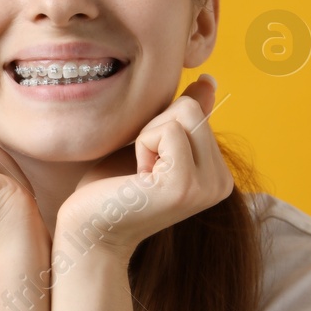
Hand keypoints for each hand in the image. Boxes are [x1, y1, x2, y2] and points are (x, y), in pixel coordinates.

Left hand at [55, 74, 230, 258]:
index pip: (196, 109)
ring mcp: (207, 187)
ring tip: (139, 175)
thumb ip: (183, 118)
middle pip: (190, 108)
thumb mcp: (152, 145)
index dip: (158, 127)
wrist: (88, 230)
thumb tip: (208, 80)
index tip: (146, 167)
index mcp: (219, 174)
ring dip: (147, 137)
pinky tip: (137, 180)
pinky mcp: (185, 185)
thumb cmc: (111, 188)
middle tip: (140, 170)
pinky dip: (143, 146)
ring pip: (182, 113)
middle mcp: (222, 183)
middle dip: (153, 128)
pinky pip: (169, 131)